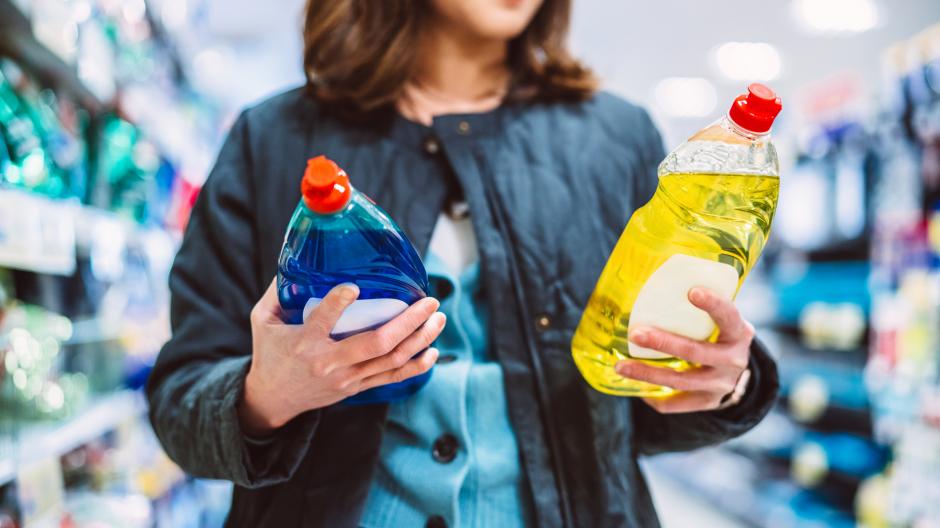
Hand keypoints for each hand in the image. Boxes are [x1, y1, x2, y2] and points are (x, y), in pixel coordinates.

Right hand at [238, 280, 443, 435]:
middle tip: (429, 301)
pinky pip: (393, 378)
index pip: (323, 319)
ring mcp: (347, 379)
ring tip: (438, 318)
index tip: (354, 286)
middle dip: (408, 321)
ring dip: (420, 339)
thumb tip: (297, 257)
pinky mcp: (357, 388)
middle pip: (377, 343)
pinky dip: (416, 366)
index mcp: (304, 343)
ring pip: (392, 360)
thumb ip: (277, 291)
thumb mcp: (262, 320)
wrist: (273, 399)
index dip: (339, 301)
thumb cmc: (270, 353)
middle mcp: (329, 363)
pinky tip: (433, 351)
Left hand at [615, 287, 752, 413]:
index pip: (729, 316)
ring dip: (648, 373)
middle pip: (695, 352)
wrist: (739, 376)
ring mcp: (721, 385)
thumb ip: (702, 306)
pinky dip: (655, 396)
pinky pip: (676, 404)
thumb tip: (656, 275)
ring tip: (621, 366)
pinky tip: (637, 388)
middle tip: (636, 333)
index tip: (692, 291)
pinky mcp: (707, 402)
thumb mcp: (723, 321)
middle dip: (663, 343)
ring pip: (680, 380)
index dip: (713, 304)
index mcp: (739, 333)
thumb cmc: (721, 337)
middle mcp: (733, 361)